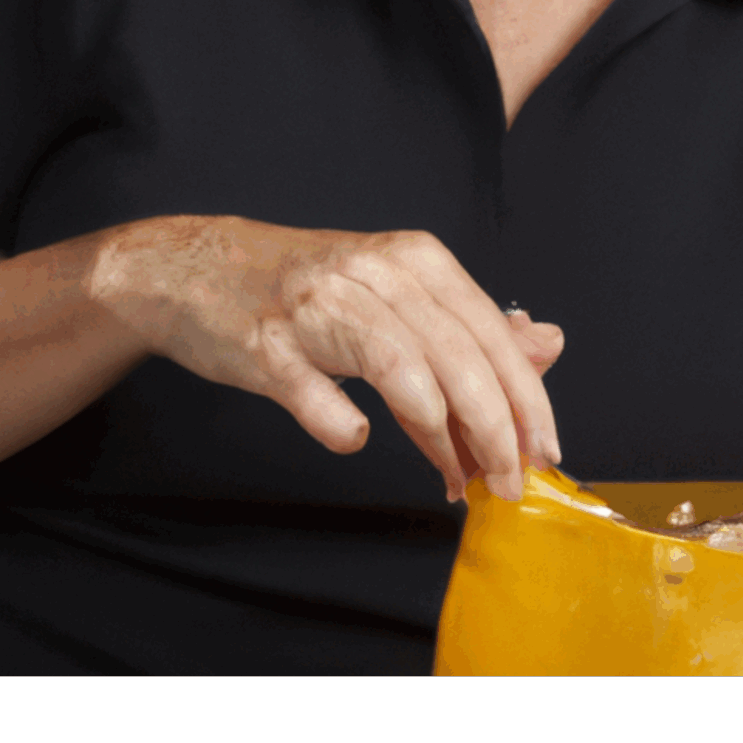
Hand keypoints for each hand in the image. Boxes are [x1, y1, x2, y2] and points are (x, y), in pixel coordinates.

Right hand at [89, 217, 563, 502]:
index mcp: (415, 260)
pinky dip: (344, 425)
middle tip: (510, 482)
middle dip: (496, 430)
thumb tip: (547, 345)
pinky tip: (357, 439)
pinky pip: (319, 396)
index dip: (527, 398)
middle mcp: (374, 274)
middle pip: (458, 356)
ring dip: (440, 438)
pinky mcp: (269, 345)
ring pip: (404, 372)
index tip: (544, 452)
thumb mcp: (397, 293)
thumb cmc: (306, 288)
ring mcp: (318, 308)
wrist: (196, 268)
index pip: (490, 333)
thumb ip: (470, 325)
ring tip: (457, 481)